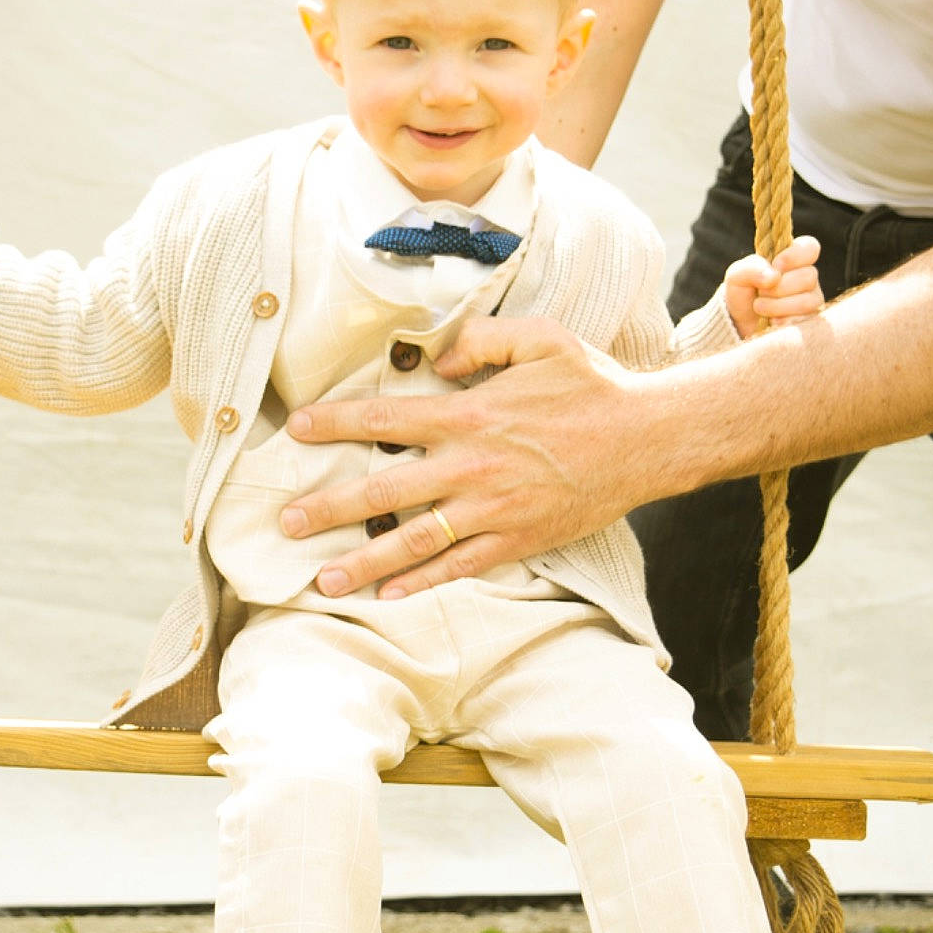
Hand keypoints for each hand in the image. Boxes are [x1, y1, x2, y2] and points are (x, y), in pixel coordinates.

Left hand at [279, 315, 641, 597]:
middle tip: (286, 521)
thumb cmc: (591, 384)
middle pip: (384, 491)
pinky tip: (388, 593)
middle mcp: (472, 466)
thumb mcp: (540, 338)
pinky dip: (422, 582)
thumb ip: (482, 340)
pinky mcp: (517, 539)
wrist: (647, 438)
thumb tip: (438, 361)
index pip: (386, 419)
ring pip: (414, 540)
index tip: (298, 430)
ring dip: (364, 560)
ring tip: (323, 578)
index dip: (336, 424)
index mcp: (470, 415)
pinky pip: (460, 566)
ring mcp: (493, 509)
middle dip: (329, 507)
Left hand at [723, 234, 822, 337]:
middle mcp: (806, 278)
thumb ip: (752, 268)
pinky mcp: (810, 321)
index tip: (776, 265)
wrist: (739, 324)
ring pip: (807, 301)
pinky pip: (804, 321)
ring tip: (760, 308)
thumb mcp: (737, 276)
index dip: (795, 255)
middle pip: (809, 276)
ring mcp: (811, 300)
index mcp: (793, 259)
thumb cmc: (742, 293)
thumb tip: (774, 276)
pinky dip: (782, 322)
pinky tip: (771, 321)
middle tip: (761, 292)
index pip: (810, 247)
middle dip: (779, 287)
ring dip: (778, 306)